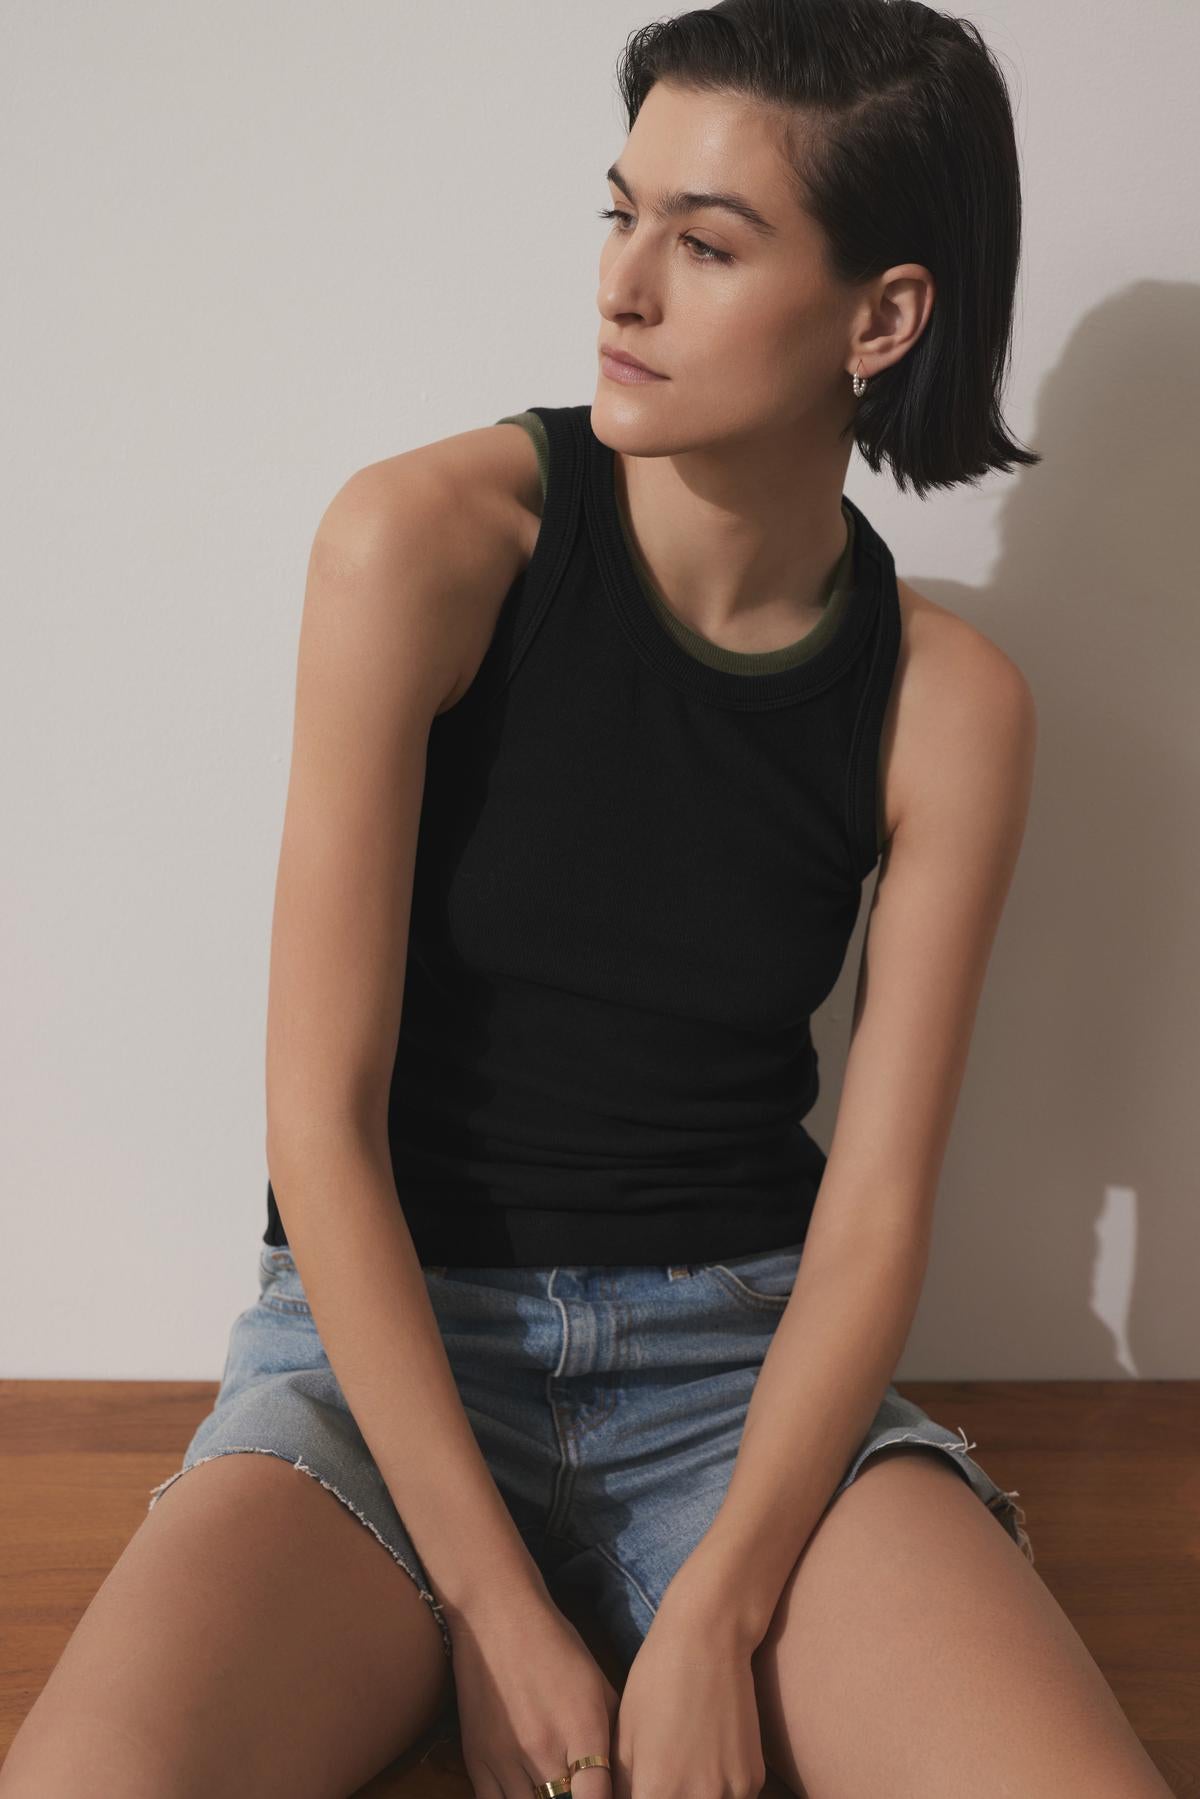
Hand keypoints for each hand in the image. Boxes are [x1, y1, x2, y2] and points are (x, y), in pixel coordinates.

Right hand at [446, 1573, 619, 1798]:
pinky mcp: (477, 1759)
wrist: (498, 1616)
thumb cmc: (556, 1644)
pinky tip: (526, 1794)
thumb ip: (613, 1733)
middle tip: (576, 1789)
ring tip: (552, 1791)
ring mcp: (507, 1758)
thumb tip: (624, 1775)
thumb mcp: (598, 1682)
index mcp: (583, 1729)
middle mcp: (545, 1750)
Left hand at [610, 1597, 766, 1798]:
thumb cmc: (656, 1683)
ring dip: (692, 1797)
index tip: (640, 1788)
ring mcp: (732, 1793)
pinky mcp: (753, 1780)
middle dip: (666, 1797)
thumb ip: (622, 1787)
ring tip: (683, 1768)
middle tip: (660, 1776)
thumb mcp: (624, 1739)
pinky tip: (705, 1763)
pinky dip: (716, 1793)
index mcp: (658, 1793)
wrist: (708, 1642)